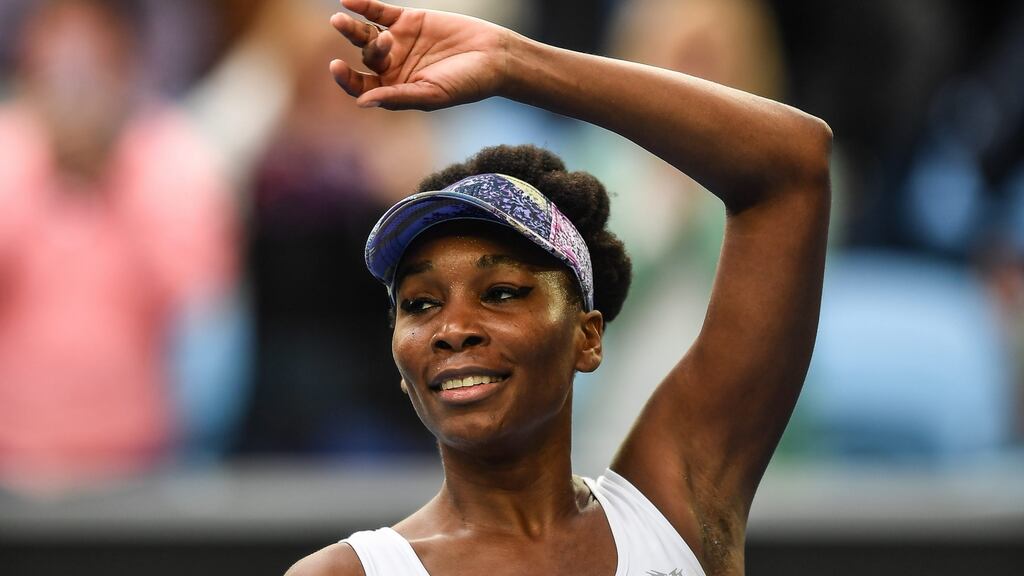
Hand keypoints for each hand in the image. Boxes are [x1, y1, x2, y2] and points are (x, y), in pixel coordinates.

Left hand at [329, 0, 511, 110]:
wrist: (494, 56)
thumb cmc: (466, 84)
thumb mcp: (430, 94)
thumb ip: (396, 96)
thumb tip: (362, 103)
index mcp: (395, 89)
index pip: (362, 87)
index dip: (346, 79)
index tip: (336, 67)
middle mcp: (392, 67)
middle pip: (364, 58)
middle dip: (365, 50)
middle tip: (379, 42)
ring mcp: (398, 42)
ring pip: (366, 34)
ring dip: (351, 28)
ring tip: (339, 20)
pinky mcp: (408, 19)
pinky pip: (379, 12)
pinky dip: (364, 5)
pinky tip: (350, 0)